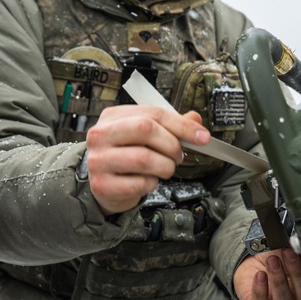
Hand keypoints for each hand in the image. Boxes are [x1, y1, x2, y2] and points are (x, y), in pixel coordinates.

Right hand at [84, 105, 209, 215]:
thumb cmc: (126, 157)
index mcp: (112, 117)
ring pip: (144, 158)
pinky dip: (151, 184)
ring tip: (164, 169)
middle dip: (171, 144)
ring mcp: (98, 160)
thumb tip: (195, 119)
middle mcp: (100, 135)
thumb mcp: (145, 137)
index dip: (181, 125)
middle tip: (178, 156)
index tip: (202, 137)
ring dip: (164, 167)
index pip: (152, 113)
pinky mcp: (102, 185)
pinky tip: (147, 181)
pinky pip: (139, 183)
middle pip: (145, 129)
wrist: (105, 186)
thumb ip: (169, 126)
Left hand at [233, 249, 300, 299]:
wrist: (252, 263)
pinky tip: (259, 275)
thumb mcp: (287, 251)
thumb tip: (300, 241)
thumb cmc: (275, 258)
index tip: (298, 251)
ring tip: (272, 261)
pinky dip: (260, 291)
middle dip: (297, 274)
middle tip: (287, 253)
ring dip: (279, 280)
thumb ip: (296, 250)